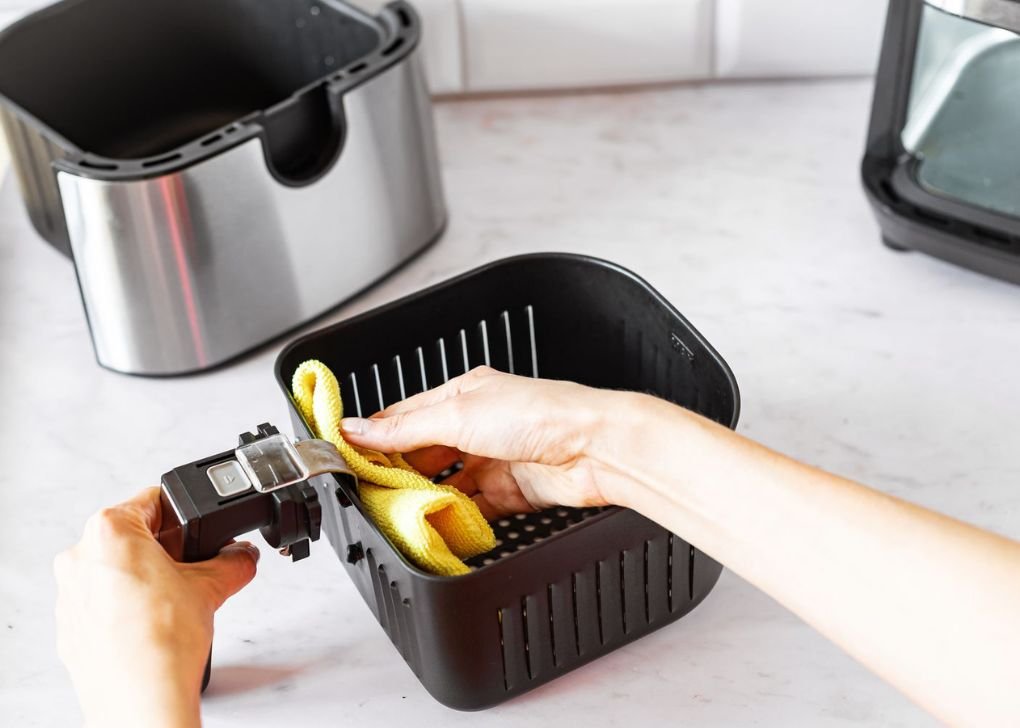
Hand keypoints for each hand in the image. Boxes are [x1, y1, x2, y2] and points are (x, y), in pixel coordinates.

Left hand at [54, 487, 259, 727]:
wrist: (141, 701)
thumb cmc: (161, 642)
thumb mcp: (211, 586)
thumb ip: (232, 561)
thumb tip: (242, 556)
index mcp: (108, 531)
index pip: (154, 501)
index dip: (187, 515)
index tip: (202, 531)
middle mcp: (80, 558)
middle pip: (133, 536)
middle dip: (170, 550)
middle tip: (200, 567)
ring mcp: (70, 595)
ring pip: (117, 571)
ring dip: (149, 579)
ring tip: (182, 600)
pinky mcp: (71, 628)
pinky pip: (104, 603)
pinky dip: (129, 607)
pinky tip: (159, 624)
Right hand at [340, 366, 651, 518]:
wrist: (595, 449)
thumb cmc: (540, 414)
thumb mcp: (459, 416)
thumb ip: (405, 429)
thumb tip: (356, 429)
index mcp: (462, 397)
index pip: (405, 417)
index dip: (374, 437)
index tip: (345, 458)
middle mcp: (477, 426)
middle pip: (423, 453)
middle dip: (396, 473)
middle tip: (367, 493)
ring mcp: (493, 460)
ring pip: (445, 484)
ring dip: (423, 499)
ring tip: (396, 515)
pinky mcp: (510, 493)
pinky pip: (472, 510)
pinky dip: (453, 520)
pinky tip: (434, 528)